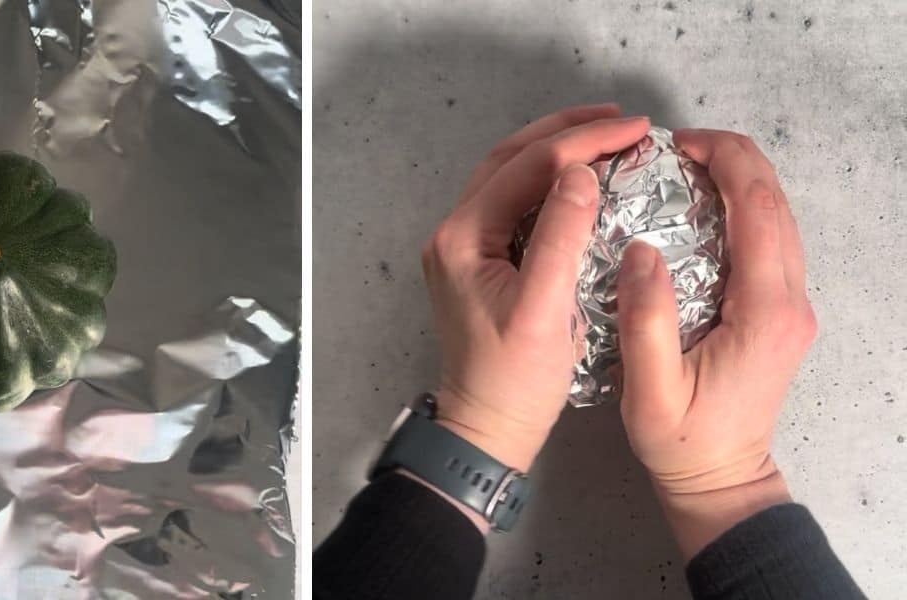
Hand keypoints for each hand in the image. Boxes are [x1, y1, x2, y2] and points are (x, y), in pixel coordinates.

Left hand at [421, 105, 650, 475]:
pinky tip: (584, 182)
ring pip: (511, 177)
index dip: (583, 142)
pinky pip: (514, 204)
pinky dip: (548, 184)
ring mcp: (464, 246)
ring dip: (557, 152)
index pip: (526, 166)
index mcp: (463, 238)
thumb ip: (560, 237)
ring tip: (607, 137)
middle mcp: (455, 232)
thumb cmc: (516, 380)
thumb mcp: (544, 310)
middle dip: (566, 132)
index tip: (636, 128)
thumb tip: (580, 173)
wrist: (487, 428)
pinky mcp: (479, 262)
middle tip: (621, 119)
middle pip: (511, 159)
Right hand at [616, 129, 815, 558]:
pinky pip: (771, 239)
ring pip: (779, 217)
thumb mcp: (650, 389)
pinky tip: (701, 207)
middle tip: (676, 147)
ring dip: (739, 180)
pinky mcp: (782, 311)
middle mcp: (790, 300)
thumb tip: (640, 248)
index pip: (758, 211)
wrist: (721, 480)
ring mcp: (792, 305)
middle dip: (733, 159)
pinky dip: (742, 208)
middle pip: (776, 202)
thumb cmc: (681, 441)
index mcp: (764, 312)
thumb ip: (646, 320)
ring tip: (684, 168)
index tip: (679, 144)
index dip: (726, 162)